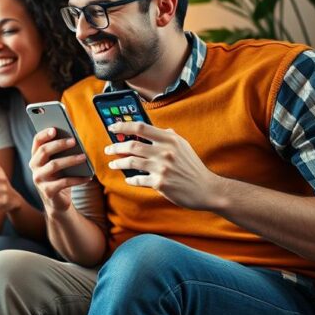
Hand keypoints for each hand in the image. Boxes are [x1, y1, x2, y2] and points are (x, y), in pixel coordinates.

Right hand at [30, 128, 92, 212]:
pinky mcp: (47, 191)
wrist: (57, 202)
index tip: (55, 129)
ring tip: (83, 157)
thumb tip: (74, 139)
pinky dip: (77, 179)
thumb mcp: (58, 164)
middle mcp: (34, 167)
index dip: (44, 134)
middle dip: (59, 144)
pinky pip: (64, 182)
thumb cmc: (60, 177)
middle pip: (44, 151)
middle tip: (74, 141)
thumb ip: (61, 152)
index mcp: (36, 157)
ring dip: (70, 160)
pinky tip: (88, 177)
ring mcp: (39, 180)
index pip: (37, 141)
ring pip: (54, 165)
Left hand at [104, 121, 223, 209]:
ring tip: (113, 164)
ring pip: (131, 162)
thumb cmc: (192, 167)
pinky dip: (131, 179)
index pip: (141, 127)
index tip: (112, 127)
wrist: (206, 189)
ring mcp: (162, 167)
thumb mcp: (183, 146)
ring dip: (118, 163)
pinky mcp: (160, 183)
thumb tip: (150, 129)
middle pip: (132, 145)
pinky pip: (138, 179)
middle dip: (116, 147)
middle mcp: (165, 151)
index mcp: (170, 139)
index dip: (123, 126)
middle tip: (108, 149)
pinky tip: (128, 179)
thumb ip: (167, 136)